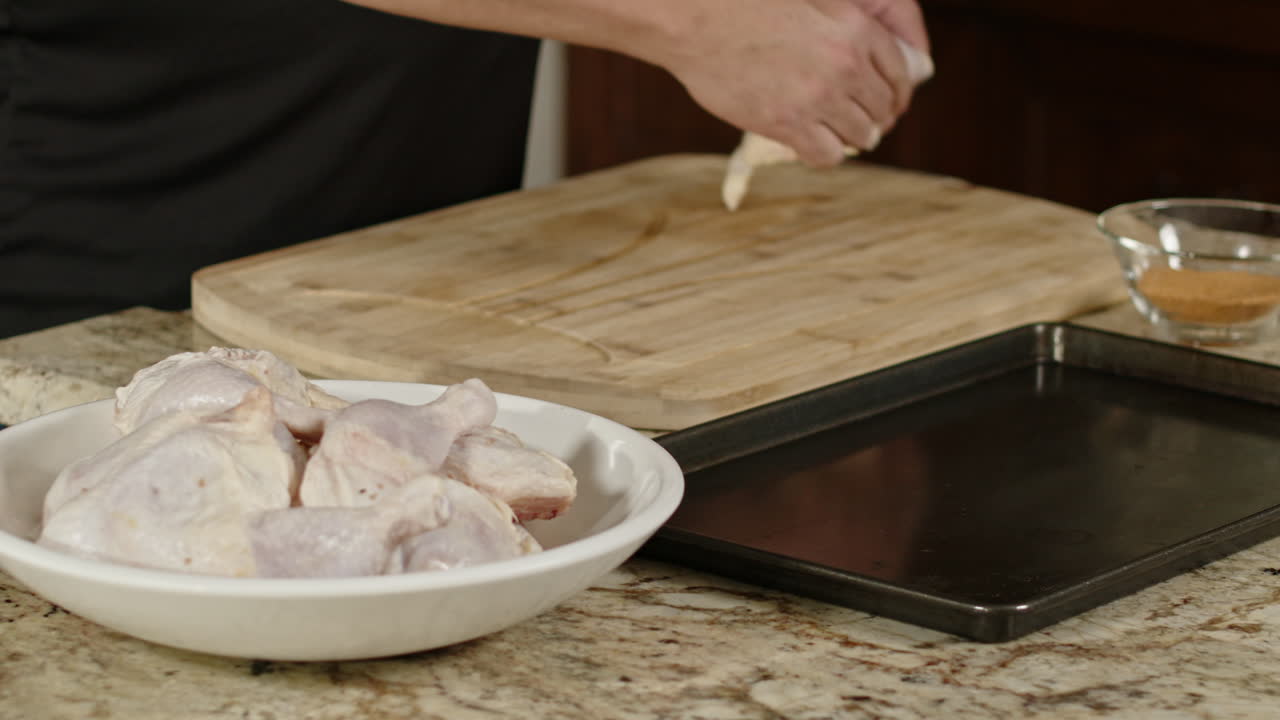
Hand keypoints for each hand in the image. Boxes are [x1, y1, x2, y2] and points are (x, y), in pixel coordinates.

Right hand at [651, 0, 929, 167]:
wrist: (696, 19)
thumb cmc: (745, 3)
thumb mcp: (810, 1)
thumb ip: (843, 27)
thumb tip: (862, 63)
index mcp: (855, 28)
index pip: (900, 72)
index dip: (897, 93)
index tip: (887, 105)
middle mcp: (845, 64)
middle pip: (882, 108)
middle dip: (874, 117)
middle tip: (858, 123)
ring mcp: (817, 97)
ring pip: (861, 135)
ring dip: (850, 137)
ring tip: (834, 134)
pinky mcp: (787, 124)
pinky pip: (826, 156)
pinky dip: (823, 154)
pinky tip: (811, 145)